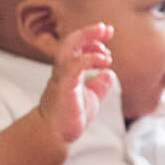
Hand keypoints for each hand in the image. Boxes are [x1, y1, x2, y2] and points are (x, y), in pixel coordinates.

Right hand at [38, 23, 114, 142]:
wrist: (55, 135)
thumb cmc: (69, 118)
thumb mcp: (90, 99)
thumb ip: (98, 86)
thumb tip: (109, 74)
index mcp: (68, 70)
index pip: (77, 45)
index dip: (91, 36)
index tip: (107, 33)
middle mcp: (62, 69)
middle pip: (70, 41)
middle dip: (89, 31)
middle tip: (107, 29)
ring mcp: (61, 76)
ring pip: (68, 48)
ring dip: (87, 40)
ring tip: (106, 47)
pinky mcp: (63, 86)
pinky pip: (73, 65)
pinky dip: (89, 58)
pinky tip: (104, 62)